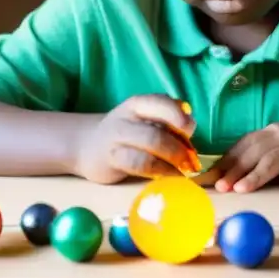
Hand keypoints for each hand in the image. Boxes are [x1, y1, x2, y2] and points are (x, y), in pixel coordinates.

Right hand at [71, 95, 199, 183]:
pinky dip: (159, 171)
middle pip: (156, 132)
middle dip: (178, 149)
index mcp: (138, 104)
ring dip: (171, 161)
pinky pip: (139, 165)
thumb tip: (190, 130)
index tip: (189, 130)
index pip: (160, 102)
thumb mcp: (144, 119)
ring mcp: (116, 139)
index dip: (178, 115)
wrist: (87, 146)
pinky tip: (167, 175)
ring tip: (183, 170)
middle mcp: (126, 118)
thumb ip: (167, 121)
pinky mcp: (112, 160)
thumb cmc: (127, 133)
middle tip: (191, 161)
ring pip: (147, 148)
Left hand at [213, 115, 278, 195]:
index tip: (210, 175)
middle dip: (236, 169)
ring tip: (242, 189)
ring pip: (276, 161)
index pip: (244, 145)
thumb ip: (262, 149)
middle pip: (255, 153)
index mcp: (272, 132)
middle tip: (220, 186)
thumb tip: (233, 167)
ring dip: (257, 175)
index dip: (227, 160)